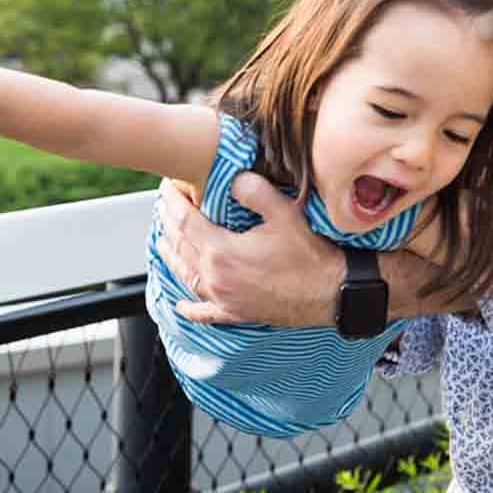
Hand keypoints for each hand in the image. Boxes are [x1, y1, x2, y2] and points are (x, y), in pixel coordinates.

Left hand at [153, 172, 339, 327]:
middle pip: (180, 246)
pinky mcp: (235, 313)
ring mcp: (223, 299)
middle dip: (168, 222)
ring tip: (162, 240)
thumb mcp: (285, 213)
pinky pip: (204, 312)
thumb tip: (233, 180)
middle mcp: (215, 278)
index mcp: (221, 252)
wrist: (330, 293)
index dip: (173, 201)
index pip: (185, 221)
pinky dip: (190, 308)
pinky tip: (181, 305)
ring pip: (185, 276)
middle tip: (162, 205)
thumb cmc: (309, 256)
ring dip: (170, 256)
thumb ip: (255, 191)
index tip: (166, 187)